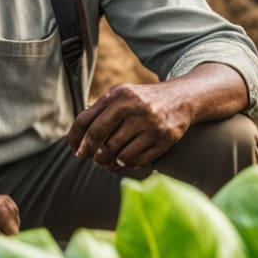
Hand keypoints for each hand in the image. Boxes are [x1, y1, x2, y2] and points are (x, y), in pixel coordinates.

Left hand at [67, 82, 191, 170]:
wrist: (182, 98)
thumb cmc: (143, 101)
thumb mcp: (122, 96)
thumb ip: (100, 110)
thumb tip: (77, 135)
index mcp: (119, 94)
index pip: (87, 119)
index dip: (76, 137)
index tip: (74, 148)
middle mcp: (134, 107)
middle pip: (100, 136)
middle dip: (90, 151)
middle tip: (89, 157)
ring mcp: (150, 124)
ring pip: (118, 152)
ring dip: (108, 161)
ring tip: (106, 161)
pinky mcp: (164, 139)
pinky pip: (137, 160)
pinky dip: (127, 163)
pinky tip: (125, 160)